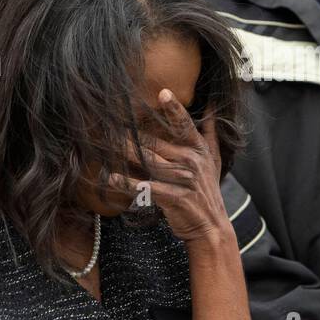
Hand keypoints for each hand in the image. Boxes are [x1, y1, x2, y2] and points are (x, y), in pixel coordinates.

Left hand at [111, 89, 227, 245]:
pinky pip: (145, 187)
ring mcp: (183, 179)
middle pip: (156, 142)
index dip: (174, 109)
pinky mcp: (173, 197)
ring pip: (148, 161)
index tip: (163, 92)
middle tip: (109, 122)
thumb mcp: (214, 158)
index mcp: (199, 149)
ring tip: (105, 143)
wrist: (211, 226)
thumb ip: (211, 130)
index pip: (185, 125)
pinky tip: (110, 178)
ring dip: (125, 153)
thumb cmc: (207, 190)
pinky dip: (127, 183)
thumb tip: (214, 104)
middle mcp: (191, 161)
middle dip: (132, 133)